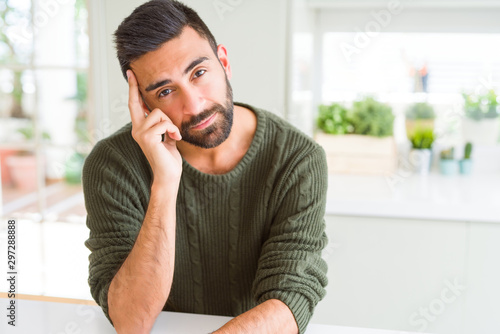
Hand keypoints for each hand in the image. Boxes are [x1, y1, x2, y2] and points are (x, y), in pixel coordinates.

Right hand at [127, 70, 182, 187]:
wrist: (168, 175)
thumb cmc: (169, 159)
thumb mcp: (167, 138)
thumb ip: (164, 128)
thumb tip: (166, 119)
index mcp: (141, 129)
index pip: (135, 106)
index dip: (133, 91)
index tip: (131, 75)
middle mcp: (136, 129)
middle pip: (136, 103)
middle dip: (134, 87)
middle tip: (131, 73)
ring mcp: (140, 133)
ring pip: (158, 113)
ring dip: (171, 123)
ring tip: (175, 135)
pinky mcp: (146, 137)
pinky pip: (164, 123)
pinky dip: (173, 129)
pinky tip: (175, 138)